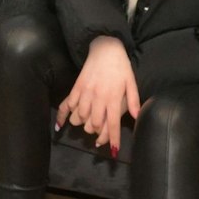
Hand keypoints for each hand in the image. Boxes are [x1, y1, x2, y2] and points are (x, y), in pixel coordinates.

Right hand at [54, 36, 139, 154]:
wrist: (105, 48)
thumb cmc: (121, 66)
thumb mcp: (131, 83)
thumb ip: (133, 101)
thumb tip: (136, 117)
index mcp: (113, 97)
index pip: (113, 123)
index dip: (113, 138)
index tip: (113, 150)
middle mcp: (98, 97)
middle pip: (94, 123)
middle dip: (97, 132)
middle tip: (99, 135)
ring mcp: (85, 93)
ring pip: (80, 117)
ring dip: (82, 124)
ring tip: (86, 125)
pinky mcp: (76, 87)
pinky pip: (68, 104)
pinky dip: (64, 116)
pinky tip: (61, 125)